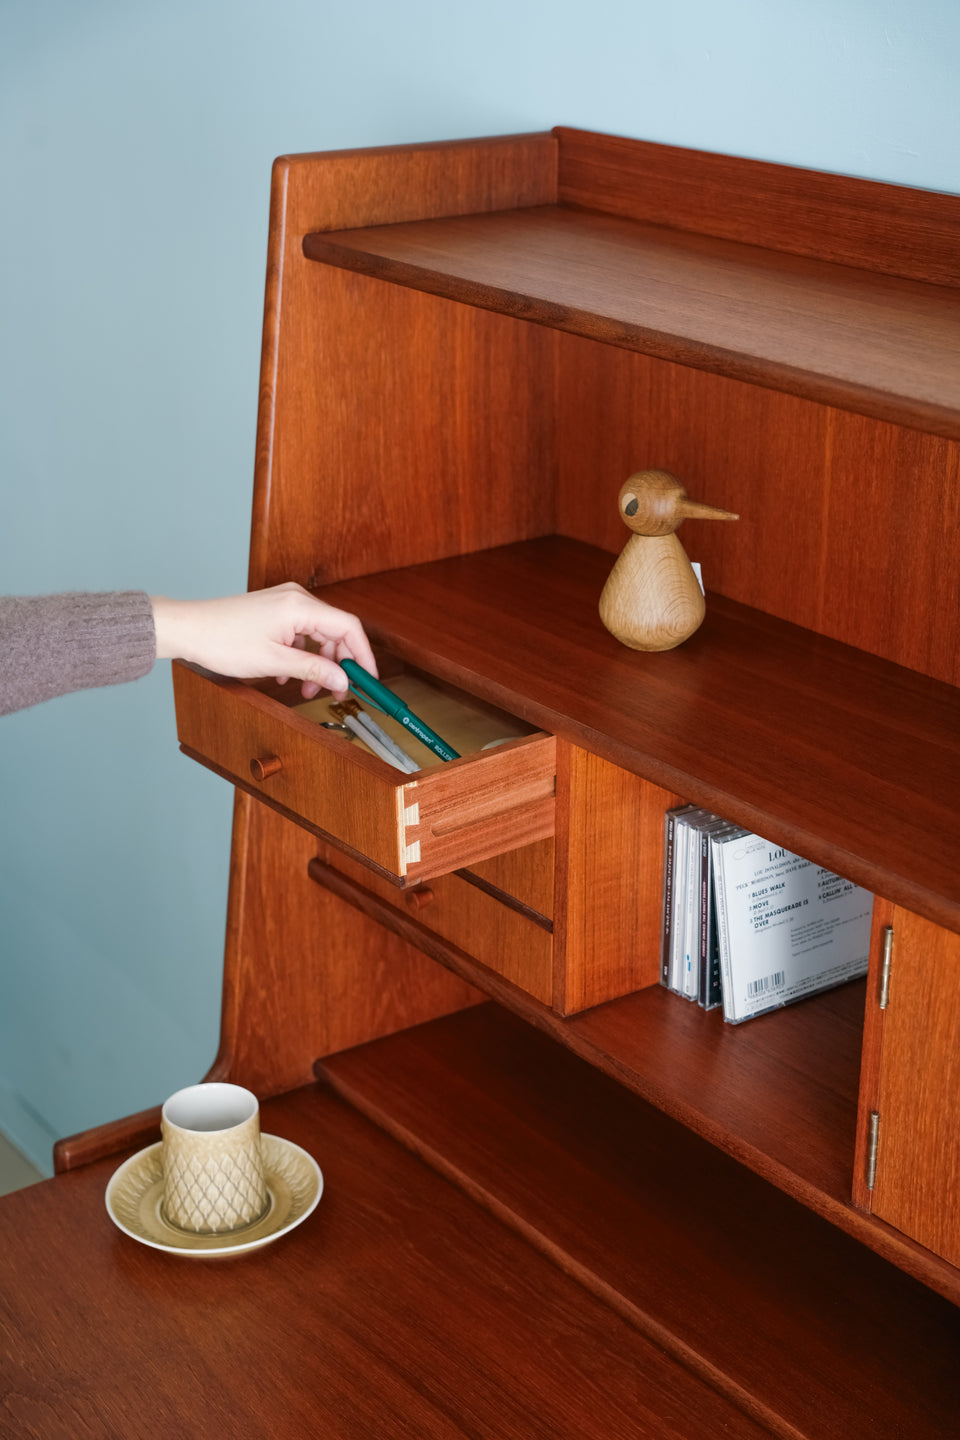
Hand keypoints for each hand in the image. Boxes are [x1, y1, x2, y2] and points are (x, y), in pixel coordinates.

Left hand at [150, 583, 377, 698]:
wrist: (188, 628)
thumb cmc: (223, 640)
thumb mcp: (274, 662)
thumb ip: (313, 670)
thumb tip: (342, 680)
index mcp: (300, 606)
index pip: (349, 627)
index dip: (363, 655)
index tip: (367, 678)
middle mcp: (297, 598)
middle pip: (336, 631)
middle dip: (339, 663)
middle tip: (339, 690)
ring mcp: (285, 602)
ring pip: (318, 634)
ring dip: (319, 663)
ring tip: (309, 688)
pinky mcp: (275, 610)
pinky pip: (302, 632)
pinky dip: (303, 654)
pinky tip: (290, 675)